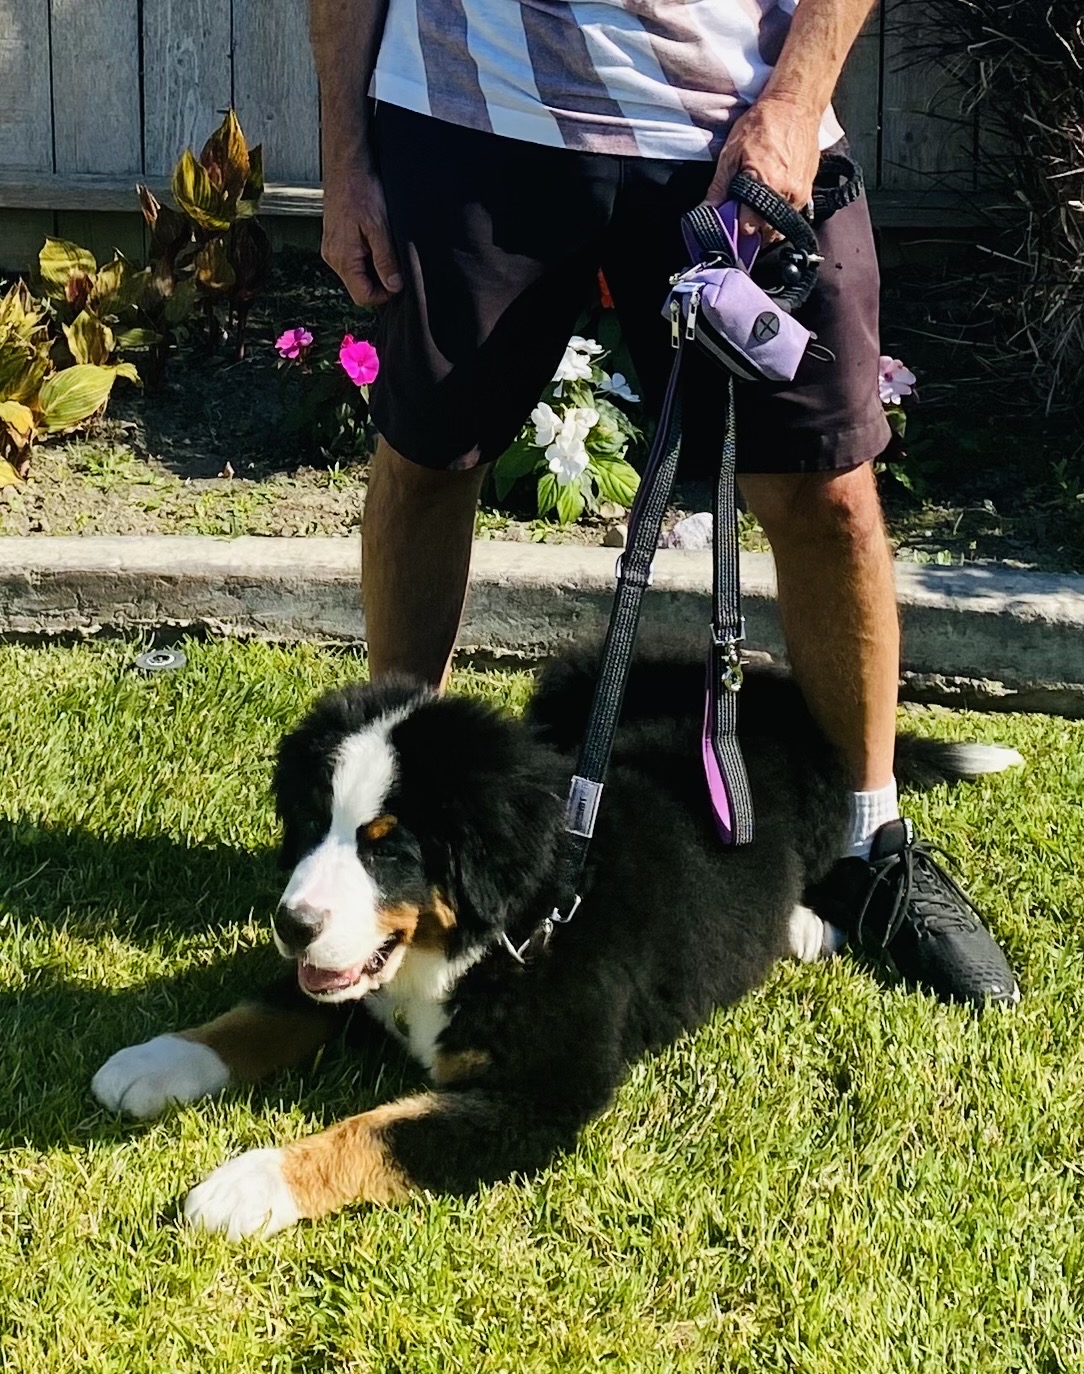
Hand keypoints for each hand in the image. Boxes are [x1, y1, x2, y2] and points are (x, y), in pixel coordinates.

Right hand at [321, 158, 402, 306]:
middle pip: (360, 287)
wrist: (346, 165)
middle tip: (398, 265)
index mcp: (342, 259)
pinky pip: (354, 259)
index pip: (363, 297)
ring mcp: (333, 249)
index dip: (384, 295)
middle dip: (381, 281)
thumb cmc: (360, 190)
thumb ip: (386, 260)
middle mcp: (333, 258)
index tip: (400, 284)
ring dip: (376, 268)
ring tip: (387, 247)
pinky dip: (368, 256)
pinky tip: (377, 240)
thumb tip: (395, 286)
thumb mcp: (380, 228)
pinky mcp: (336, 240)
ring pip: (358, 273)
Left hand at [704, 97, 822, 239]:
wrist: (795, 105)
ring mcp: (801, 195)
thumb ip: (719, 187)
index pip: (749, 228)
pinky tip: (768, 202)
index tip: (728, 222)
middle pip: (766, 234)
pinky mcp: (808, 191)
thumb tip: (707, 211)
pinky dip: (777, 216)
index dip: (735, 229)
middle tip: (740, 218)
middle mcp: (788, 194)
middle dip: (751, 232)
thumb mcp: (731, 152)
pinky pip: (791, 216)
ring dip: (765, 227)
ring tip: (753, 211)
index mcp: (767, 185)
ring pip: (780, 229)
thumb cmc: (762, 124)